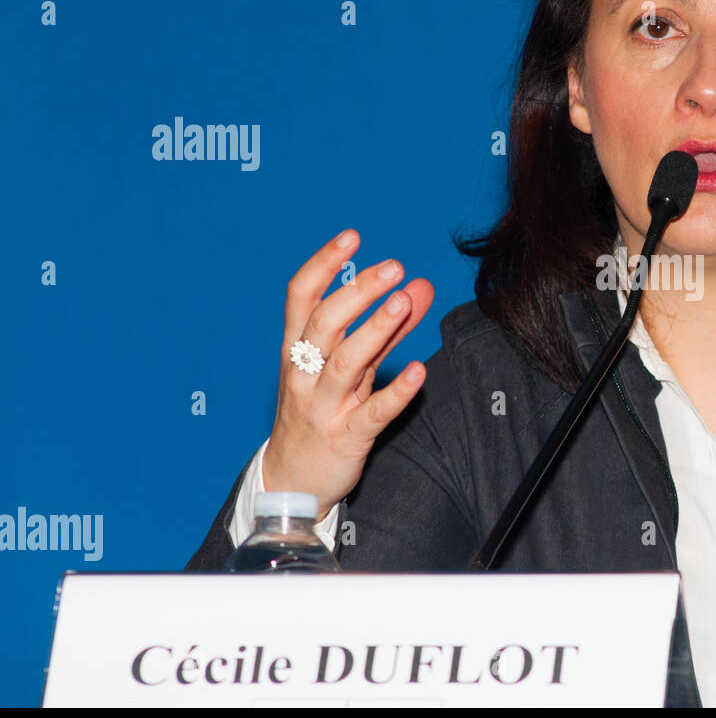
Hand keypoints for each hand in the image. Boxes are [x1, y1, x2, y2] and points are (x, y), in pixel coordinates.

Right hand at [263, 229, 435, 521]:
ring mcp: (324, 407)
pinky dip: (396, 392)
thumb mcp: (348, 364)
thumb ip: (385, 326)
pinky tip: (419, 372)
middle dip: (357, 291)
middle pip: (324, 323)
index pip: (301, 298)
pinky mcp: (347, 437)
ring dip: (374, 329)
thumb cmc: (321, 410)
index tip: (352, 237)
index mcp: (297, 349)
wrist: (293, 480)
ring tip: (403, 301)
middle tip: (393, 266)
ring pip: (345, 363)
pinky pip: (372, 412)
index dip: (324, 265)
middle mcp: (305, 374)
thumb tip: (418, 286)